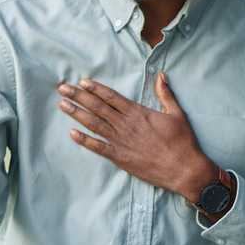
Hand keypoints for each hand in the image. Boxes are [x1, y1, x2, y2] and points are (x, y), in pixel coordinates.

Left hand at [57, 72, 216, 201]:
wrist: (183, 169)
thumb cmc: (181, 141)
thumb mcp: (176, 113)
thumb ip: (165, 94)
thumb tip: (161, 75)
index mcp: (137, 112)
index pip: (111, 96)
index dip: (95, 88)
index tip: (81, 81)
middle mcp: (125, 124)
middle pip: (97, 107)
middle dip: (78, 96)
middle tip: (62, 88)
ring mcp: (120, 141)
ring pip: (93, 124)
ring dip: (76, 113)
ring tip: (62, 104)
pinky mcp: (119, 157)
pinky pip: (97, 147)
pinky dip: (84, 140)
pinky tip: (71, 133)